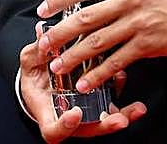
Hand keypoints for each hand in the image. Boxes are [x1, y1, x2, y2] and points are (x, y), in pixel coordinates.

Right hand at [19, 24, 146, 141]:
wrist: (41, 80)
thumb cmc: (35, 74)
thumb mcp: (30, 62)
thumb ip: (36, 52)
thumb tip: (43, 35)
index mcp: (46, 112)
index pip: (53, 130)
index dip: (64, 125)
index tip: (75, 113)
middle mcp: (67, 118)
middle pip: (87, 130)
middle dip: (105, 125)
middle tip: (120, 120)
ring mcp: (84, 113)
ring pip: (103, 122)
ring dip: (122, 116)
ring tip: (136, 109)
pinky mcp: (96, 103)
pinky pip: (110, 107)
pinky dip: (123, 101)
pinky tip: (127, 85)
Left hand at [37, 0, 166, 92]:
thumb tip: (83, 0)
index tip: (44, 10)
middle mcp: (127, 0)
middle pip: (85, 18)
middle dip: (60, 34)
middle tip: (44, 44)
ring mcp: (136, 23)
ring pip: (96, 42)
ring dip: (73, 56)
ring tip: (58, 66)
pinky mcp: (145, 44)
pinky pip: (116, 61)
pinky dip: (98, 74)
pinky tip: (86, 81)